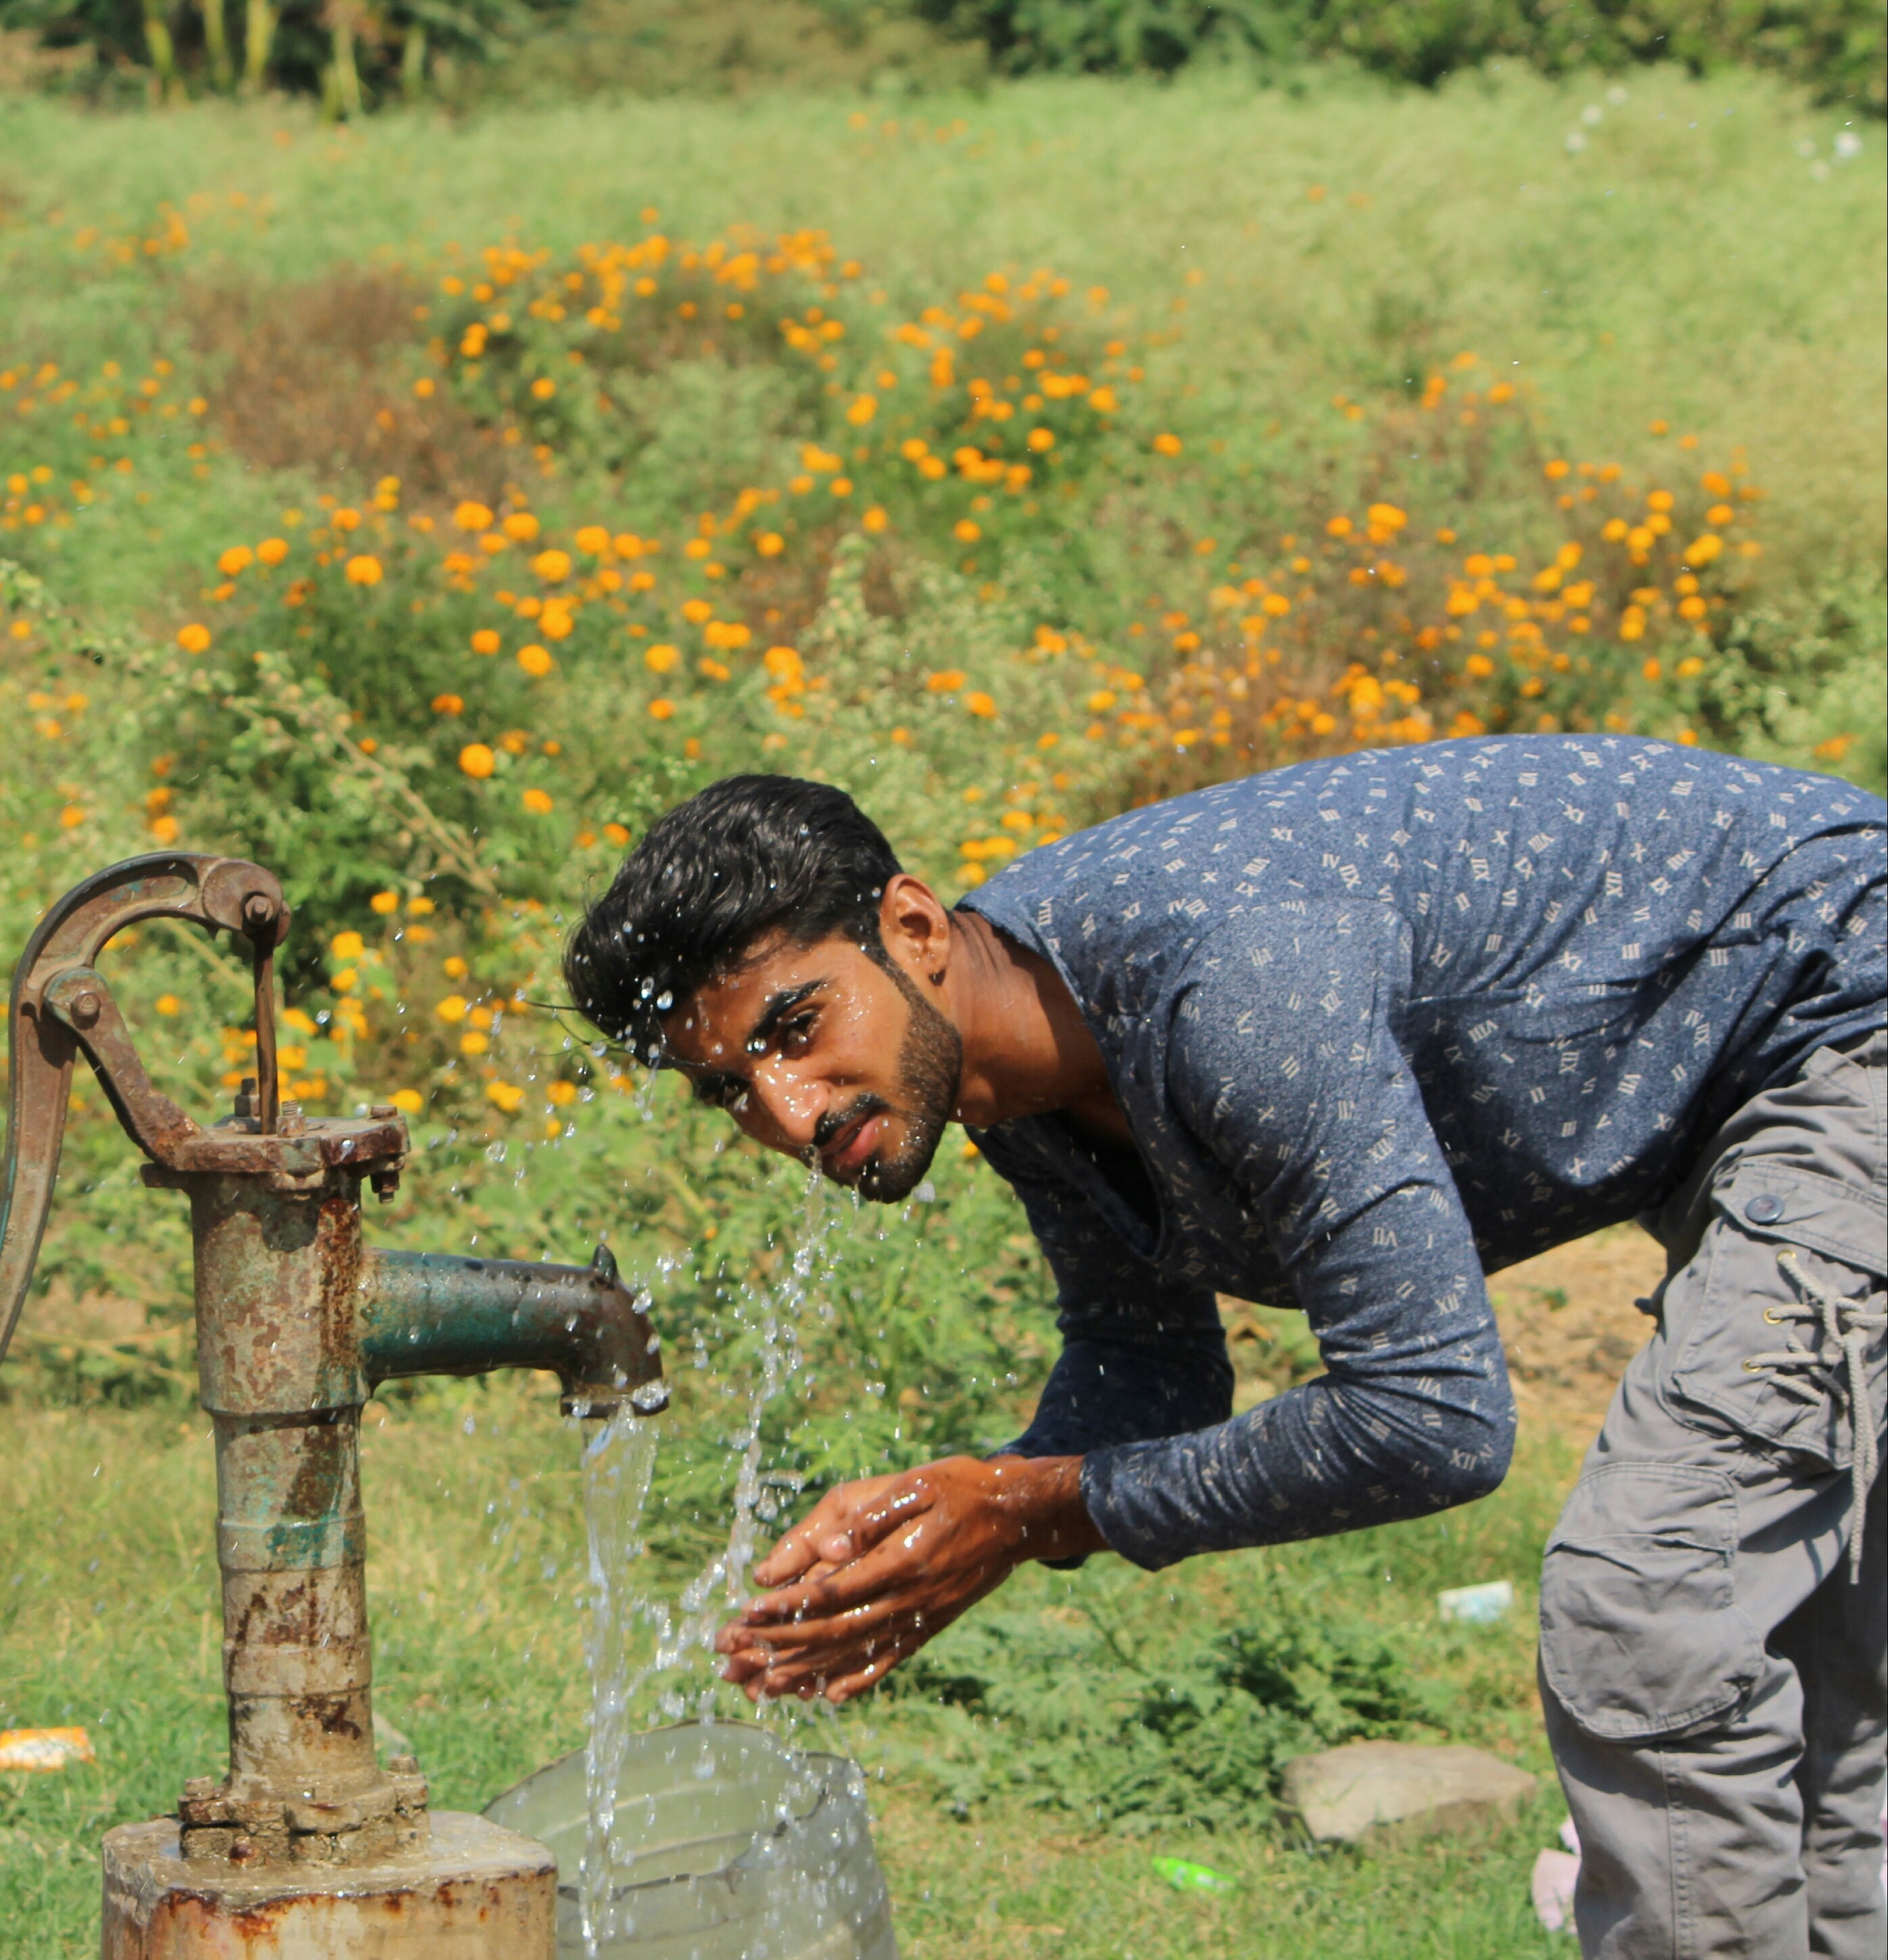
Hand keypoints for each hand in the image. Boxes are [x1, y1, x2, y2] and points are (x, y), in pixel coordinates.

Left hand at [714, 1454, 1101, 1704]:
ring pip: (851, 1656)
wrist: (1016, 1516)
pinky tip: (825, 1695)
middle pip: (832, 1634)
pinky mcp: (927, 1628)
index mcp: (900, 1563)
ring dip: (801, 1673)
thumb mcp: (915, 1487)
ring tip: (756, 1687)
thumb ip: (870, 1519)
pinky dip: (853, 1682)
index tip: (745, 1616)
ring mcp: (918, 1621)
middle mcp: (907, 1602)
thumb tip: (828, 1552)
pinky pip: (885, 1663)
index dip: (786, 1610)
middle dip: (776, 1648)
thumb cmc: (959, 1489)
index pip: (830, 1595)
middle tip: (729, 1657)